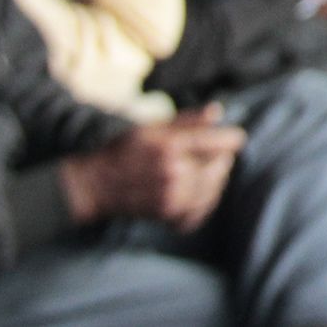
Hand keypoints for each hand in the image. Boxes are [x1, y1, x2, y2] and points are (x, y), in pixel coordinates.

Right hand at [58, 110, 245, 230]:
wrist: (94, 185)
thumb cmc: (124, 150)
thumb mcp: (152, 126)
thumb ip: (187, 120)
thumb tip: (217, 112)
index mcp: (172, 145)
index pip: (221, 143)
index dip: (231, 139)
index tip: (233, 138)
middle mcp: (174, 172)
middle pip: (221, 167)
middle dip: (222, 159)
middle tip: (215, 155)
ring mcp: (171, 196)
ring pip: (213, 189)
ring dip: (215, 181)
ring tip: (205, 172)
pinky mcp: (166, 214)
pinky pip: (200, 212)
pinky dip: (204, 204)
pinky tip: (197, 194)